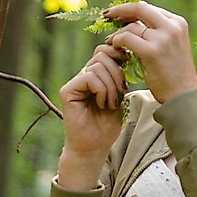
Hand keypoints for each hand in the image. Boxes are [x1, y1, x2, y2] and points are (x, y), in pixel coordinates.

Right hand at [55, 44, 127, 190]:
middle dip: (118, 72)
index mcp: (96, 74)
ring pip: (98, 65)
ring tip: (111, 103)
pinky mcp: (67, 91)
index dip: (119, 56)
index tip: (129, 73)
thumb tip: (128, 52)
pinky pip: (89, 77)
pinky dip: (101, 90)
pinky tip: (103, 104)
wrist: (95, 146)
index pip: (106, 51)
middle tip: (121, 92)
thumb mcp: (120, 94)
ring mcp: (75, 82)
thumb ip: (120, 75)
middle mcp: (84, 75)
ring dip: (111, 85)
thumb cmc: (108, 124)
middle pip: (103, 54)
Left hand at [103, 1, 196, 103]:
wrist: (182, 96)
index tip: (118, 14)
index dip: (131, 9)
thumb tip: (131, 21)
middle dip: (120, 10)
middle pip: (140, 8)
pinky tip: (115, 49)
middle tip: (106, 15)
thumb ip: (156, 31)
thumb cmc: (173, 73)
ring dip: (117, 33)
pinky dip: (117, 41)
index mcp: (178, 22)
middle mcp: (172, 26)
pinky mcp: (152, 51)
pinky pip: (126, 38)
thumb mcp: (170, 45)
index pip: (149, 7)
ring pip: (131, 26)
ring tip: (111, 42)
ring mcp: (163, 38)